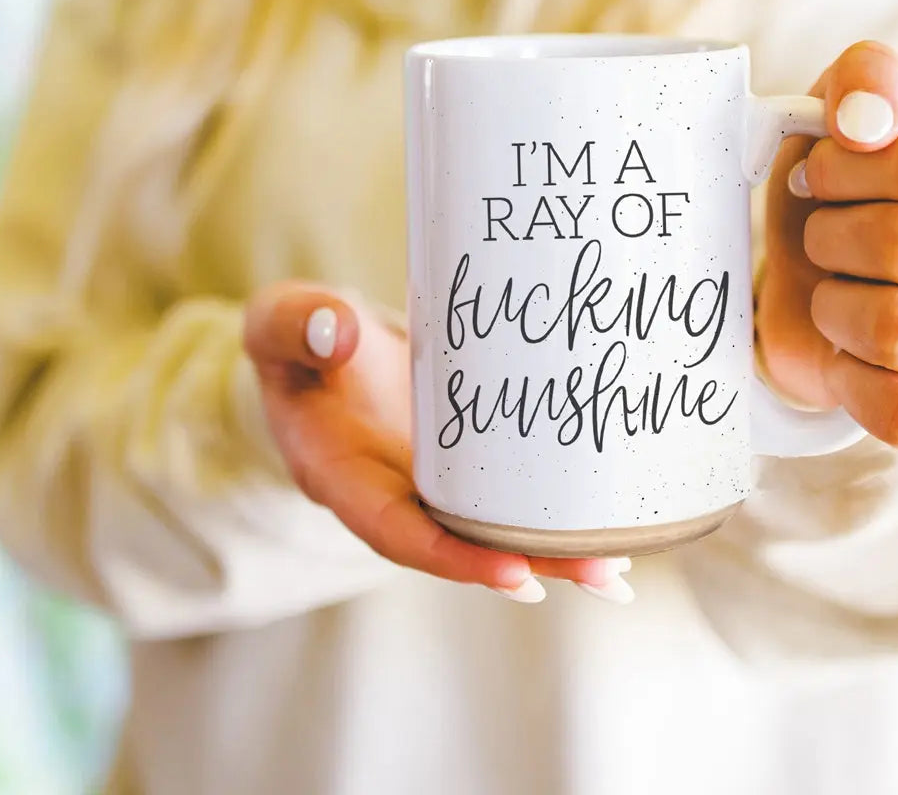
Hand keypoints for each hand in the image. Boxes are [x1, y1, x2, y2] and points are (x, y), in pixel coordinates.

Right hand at [243, 282, 633, 602]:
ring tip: (616, 563)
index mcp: (340, 474)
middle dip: (530, 563)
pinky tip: (603, 524)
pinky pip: (501, 494)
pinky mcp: (458, 461)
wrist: (316, 347)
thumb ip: (296, 326)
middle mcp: (388, 492)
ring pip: (488, 528)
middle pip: (458, 543)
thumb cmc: (296, 339)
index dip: (452, 556)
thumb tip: (336, 331)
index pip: (395, 530)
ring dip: (553, 551)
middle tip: (602, 570)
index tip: (513, 573)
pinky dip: (547, 514)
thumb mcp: (280, 323)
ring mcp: (427, 480)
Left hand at [756, 41, 897, 450]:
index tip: (820, 174)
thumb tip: (867, 114)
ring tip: (836, 292)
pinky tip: (847, 353)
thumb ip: (862, 84)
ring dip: (834, 304)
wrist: (804, 290)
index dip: (845, 166)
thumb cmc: (839, 198)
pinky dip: (846, 377)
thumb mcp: (840, 123)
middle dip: (831, 235)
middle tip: (823, 236)